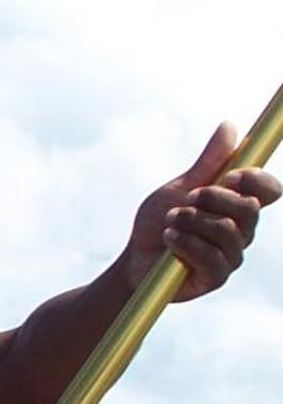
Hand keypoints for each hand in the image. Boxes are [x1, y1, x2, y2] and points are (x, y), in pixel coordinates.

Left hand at [125, 121, 277, 299]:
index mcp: (238, 205)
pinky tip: (169, 240)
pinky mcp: (216, 277)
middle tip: (185, 200)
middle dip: (212, 200)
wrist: (133, 260)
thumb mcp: (179, 188)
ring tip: (169, 223)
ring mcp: (232, 255)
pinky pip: (213, 257)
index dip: (256, 180)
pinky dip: (187, 244)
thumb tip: (229, 126)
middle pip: (249, 208)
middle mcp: (242, 230)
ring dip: (192, 222)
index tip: (228, 176)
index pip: (270, 189)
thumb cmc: (158, 223)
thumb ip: (208, 163)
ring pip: (227, 231)